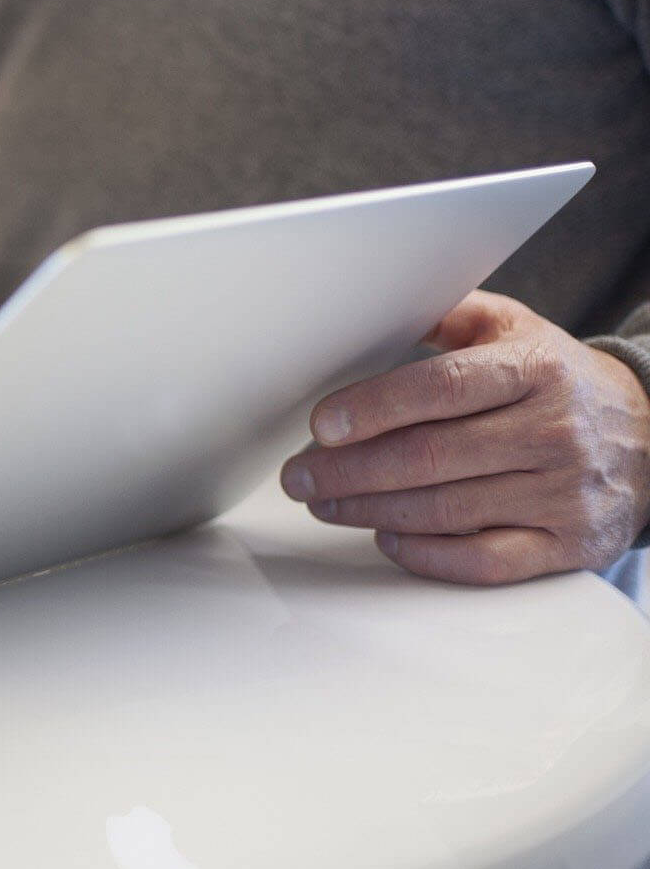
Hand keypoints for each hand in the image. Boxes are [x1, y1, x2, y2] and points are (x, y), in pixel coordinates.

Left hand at [280, 290, 649, 583]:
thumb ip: (445, 315)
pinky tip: (386, 538)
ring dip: (370, 509)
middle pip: (431, 456)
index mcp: (534, 370)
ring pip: (448, 510)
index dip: (373, 408)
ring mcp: (563, 493)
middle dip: (349, 469)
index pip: (441, 389)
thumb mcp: (513, 328)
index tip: (321, 425)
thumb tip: (370, 307)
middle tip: (298, 475)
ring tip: (324, 501)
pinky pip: (486, 561)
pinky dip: (427, 555)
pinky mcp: (569, 544)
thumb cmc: (559, 379)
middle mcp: (553, 432)